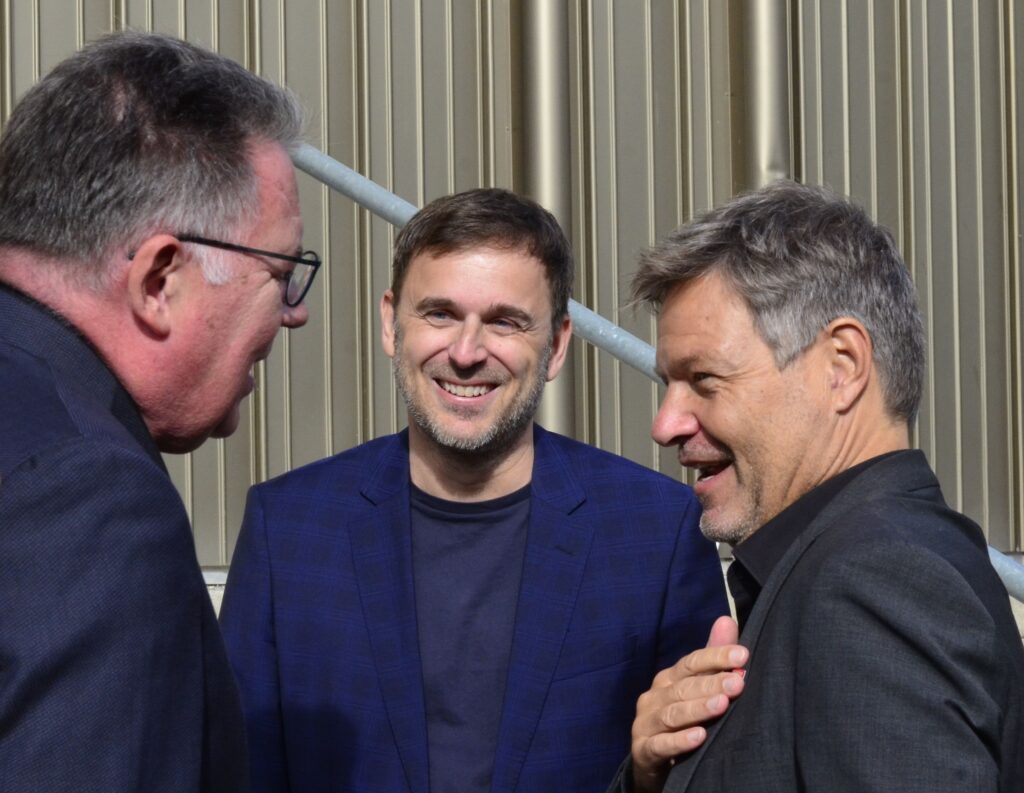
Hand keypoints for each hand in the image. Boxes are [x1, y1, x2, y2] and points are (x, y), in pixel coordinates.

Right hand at [630, 616, 747, 792]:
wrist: (652, 763)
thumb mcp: (696, 689)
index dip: (715, 657)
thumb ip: (712, 659)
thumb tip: (727, 620)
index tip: (743, 656)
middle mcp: (654, 697)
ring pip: (672, 713)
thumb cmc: (682, 720)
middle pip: (683, 687)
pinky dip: (679, 741)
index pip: (691, 663)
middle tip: (737, 683)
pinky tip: (699, 738)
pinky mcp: (643, 751)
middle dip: (711, 684)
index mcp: (668, 679)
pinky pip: (660, 744)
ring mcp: (645, 723)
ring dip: (697, 709)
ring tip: (721, 705)